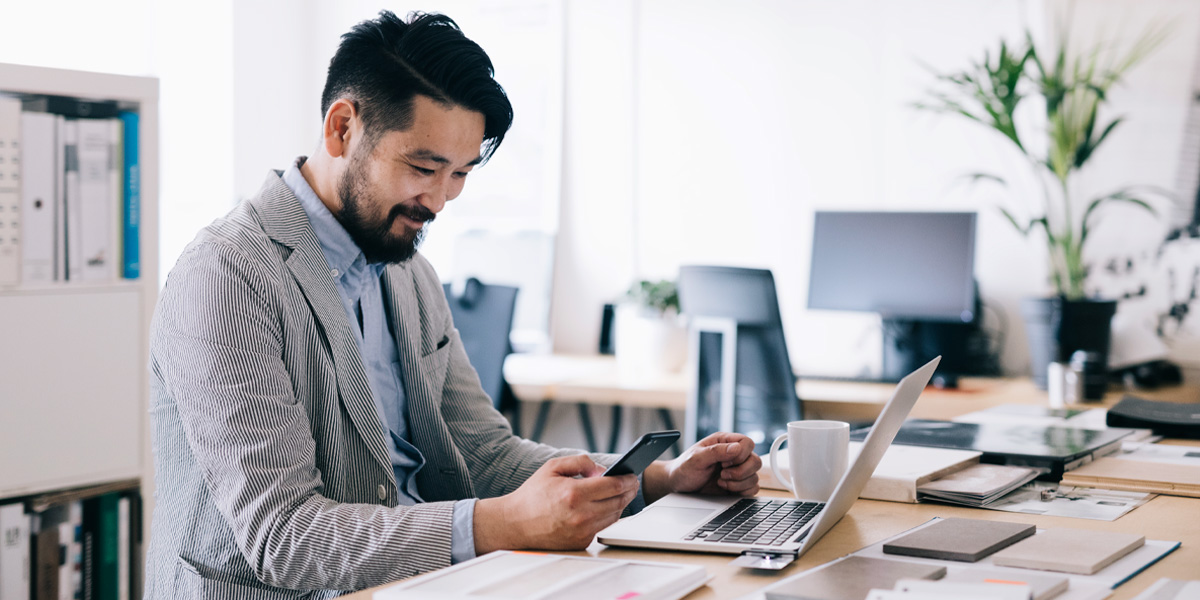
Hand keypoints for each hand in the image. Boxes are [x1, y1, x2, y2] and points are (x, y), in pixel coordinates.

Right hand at [473, 454, 638, 552]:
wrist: (515, 524)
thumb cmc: (532, 495)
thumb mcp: (553, 467)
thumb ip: (581, 462)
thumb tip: (602, 470)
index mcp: (574, 494)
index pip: (613, 485)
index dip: (627, 479)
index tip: (632, 474)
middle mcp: (581, 515)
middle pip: (618, 501)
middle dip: (628, 490)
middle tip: (632, 483)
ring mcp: (582, 532)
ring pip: (614, 516)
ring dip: (620, 504)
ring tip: (620, 493)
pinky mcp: (581, 543)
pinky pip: (602, 527)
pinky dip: (606, 516)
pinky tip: (604, 507)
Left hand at [643, 432, 760, 502]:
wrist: (678, 485)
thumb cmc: (684, 468)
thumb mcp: (696, 458)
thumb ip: (716, 451)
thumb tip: (737, 448)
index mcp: (724, 442)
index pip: (747, 443)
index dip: (741, 454)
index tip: (724, 463)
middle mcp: (734, 455)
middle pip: (756, 461)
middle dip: (740, 472)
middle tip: (722, 474)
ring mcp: (738, 471)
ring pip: (755, 476)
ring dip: (739, 483)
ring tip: (721, 482)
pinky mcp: (738, 485)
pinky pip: (753, 488)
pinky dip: (742, 491)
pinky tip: (727, 489)